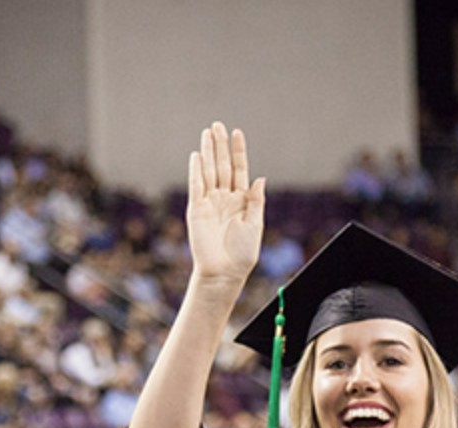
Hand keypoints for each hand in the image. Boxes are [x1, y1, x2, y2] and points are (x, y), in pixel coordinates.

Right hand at [187, 123, 264, 284]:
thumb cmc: (242, 252)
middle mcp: (224, 198)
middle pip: (222, 166)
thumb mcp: (255, 224)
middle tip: (218, 125)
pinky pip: (196, 186)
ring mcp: (210, 202)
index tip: (238, 133)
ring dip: (208, 152)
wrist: (224, 271)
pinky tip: (197, 155)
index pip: (239, 170)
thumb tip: (261, 178)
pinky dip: (196, 171)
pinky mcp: (197, 209)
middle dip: (220, 146)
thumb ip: (256, 200)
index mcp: (241, 201)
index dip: (238, 152)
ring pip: (208, 171)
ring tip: (207, 132)